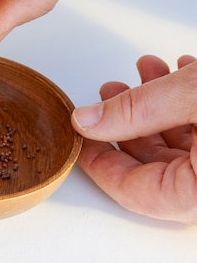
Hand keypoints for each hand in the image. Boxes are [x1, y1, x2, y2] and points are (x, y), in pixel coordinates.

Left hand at [73, 55, 196, 224]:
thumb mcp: (193, 96)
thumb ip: (138, 109)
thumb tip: (88, 119)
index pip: (133, 191)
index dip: (97, 161)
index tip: (78, 135)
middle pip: (156, 166)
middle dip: (128, 120)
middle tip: (109, 93)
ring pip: (182, 145)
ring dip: (158, 105)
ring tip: (146, 71)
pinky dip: (186, 105)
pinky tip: (179, 72)